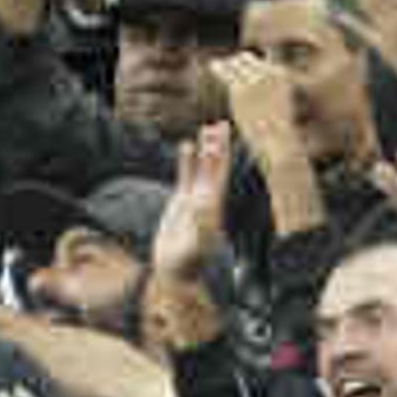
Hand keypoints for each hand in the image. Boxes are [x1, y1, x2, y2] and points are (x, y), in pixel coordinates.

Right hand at [150, 122, 234, 284]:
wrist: (173, 273)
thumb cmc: (185, 264)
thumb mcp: (193, 246)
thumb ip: (200, 227)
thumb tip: (204, 204)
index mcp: (213, 209)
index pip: (219, 177)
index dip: (222, 158)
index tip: (223, 139)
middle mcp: (207, 201)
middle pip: (215, 168)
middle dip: (219, 147)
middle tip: (221, 123)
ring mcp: (195, 200)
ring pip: (201, 168)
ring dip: (205, 149)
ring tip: (207, 128)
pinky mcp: (181, 202)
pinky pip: (186, 176)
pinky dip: (187, 161)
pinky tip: (186, 145)